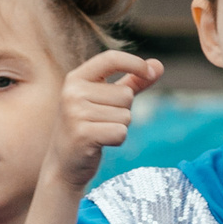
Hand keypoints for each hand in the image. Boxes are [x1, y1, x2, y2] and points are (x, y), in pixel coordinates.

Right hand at [43, 50, 164, 195]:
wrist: (63, 164)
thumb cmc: (89, 128)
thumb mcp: (107, 101)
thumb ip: (132, 82)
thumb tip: (159, 66)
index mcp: (77, 78)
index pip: (111, 59)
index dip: (135, 63)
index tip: (150, 73)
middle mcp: (73, 92)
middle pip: (125, 95)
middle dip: (123, 111)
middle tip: (102, 122)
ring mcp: (75, 113)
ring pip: (125, 115)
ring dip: (119, 127)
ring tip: (99, 132)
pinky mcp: (82, 135)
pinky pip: (120, 132)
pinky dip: (117, 140)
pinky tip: (100, 144)